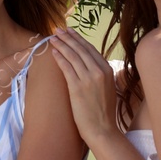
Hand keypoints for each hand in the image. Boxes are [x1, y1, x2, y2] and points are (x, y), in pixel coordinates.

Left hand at [50, 27, 119, 146]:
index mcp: (108, 70)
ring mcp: (89, 79)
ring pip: (72, 56)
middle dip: (68, 37)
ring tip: (52, 37)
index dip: (79, 39)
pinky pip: (66, 68)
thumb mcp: (107, 88)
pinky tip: (53, 52)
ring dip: (61, 44)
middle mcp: (99, 71)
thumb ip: (100, 75)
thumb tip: (89, 65)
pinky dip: (59, 58)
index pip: (90, 49)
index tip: (70, 32)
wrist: (102, 129)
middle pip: (81, 49)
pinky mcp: (77, 87)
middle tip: (58, 30)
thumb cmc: (103, 112)